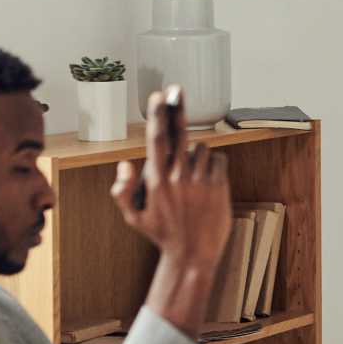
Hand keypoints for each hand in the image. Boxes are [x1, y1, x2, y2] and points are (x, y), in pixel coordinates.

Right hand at [114, 88, 233, 336]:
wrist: (194, 255)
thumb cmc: (161, 234)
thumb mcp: (133, 217)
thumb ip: (122, 190)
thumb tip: (125, 163)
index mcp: (156, 181)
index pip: (156, 140)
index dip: (157, 115)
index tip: (157, 95)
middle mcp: (179, 177)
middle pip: (179, 133)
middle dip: (176, 109)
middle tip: (176, 88)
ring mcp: (201, 181)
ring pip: (200, 148)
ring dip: (194, 154)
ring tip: (189, 179)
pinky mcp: (220, 186)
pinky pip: (218, 161)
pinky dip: (212, 165)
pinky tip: (205, 182)